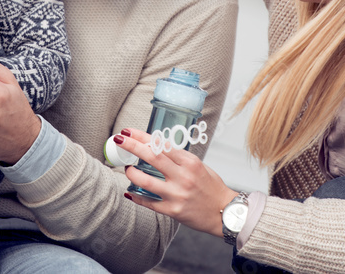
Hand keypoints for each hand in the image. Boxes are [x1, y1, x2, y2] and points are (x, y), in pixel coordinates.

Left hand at [116, 129, 238, 236]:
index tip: (129, 131)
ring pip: (145, 181)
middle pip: (152, 157)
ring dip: (131, 173)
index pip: (162, 144)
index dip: (142, 137)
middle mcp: (183, 176)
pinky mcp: (173, 211)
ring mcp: (177, 194)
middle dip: (132, 146)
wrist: (224, 212)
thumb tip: (156, 147)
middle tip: (119, 139)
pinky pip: (149, 202)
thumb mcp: (199, 165)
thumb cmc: (211, 187)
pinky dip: (136, 196)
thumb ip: (179, 158)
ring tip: (127, 168)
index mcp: (190, 162)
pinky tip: (129, 192)